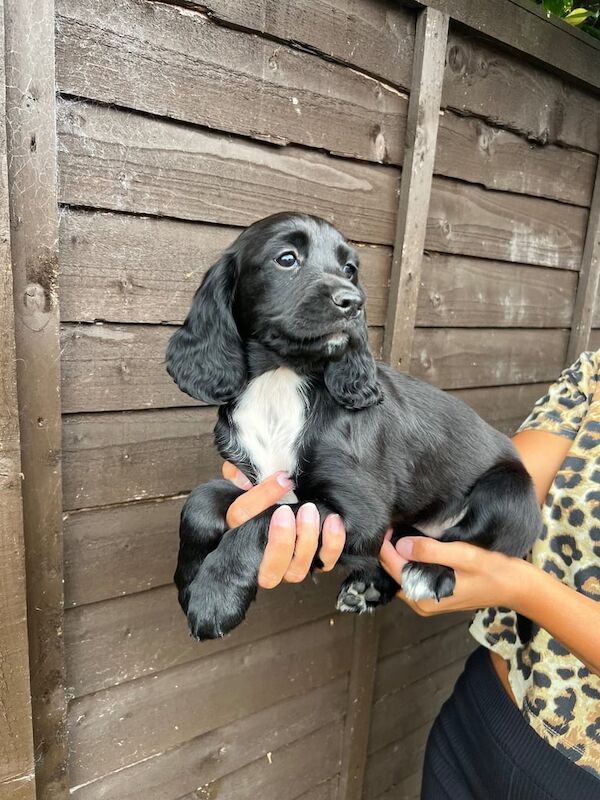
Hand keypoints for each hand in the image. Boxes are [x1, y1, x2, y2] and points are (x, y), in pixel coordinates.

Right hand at [222, 462, 345, 588]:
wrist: (291, 501)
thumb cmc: (268, 493)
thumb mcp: (249, 479)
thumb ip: (240, 471)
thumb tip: (243, 476)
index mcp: (239, 531)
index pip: (241, 518)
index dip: (261, 497)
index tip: (282, 478)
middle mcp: (262, 558)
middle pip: (268, 569)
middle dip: (281, 541)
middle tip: (288, 510)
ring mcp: (288, 567)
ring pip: (296, 571)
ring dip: (306, 541)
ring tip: (310, 511)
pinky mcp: (312, 562)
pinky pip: (324, 562)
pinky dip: (332, 544)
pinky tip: (332, 520)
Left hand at [379, 534, 523, 615]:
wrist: (518, 587)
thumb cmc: (494, 570)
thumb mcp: (464, 556)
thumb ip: (432, 551)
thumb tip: (401, 545)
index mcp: (424, 596)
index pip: (392, 566)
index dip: (386, 544)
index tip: (388, 522)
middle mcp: (420, 602)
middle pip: (393, 571)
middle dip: (390, 548)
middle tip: (393, 521)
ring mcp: (426, 599)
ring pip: (401, 572)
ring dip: (399, 553)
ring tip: (400, 528)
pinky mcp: (434, 592)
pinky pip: (413, 574)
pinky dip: (409, 559)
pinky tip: (413, 542)